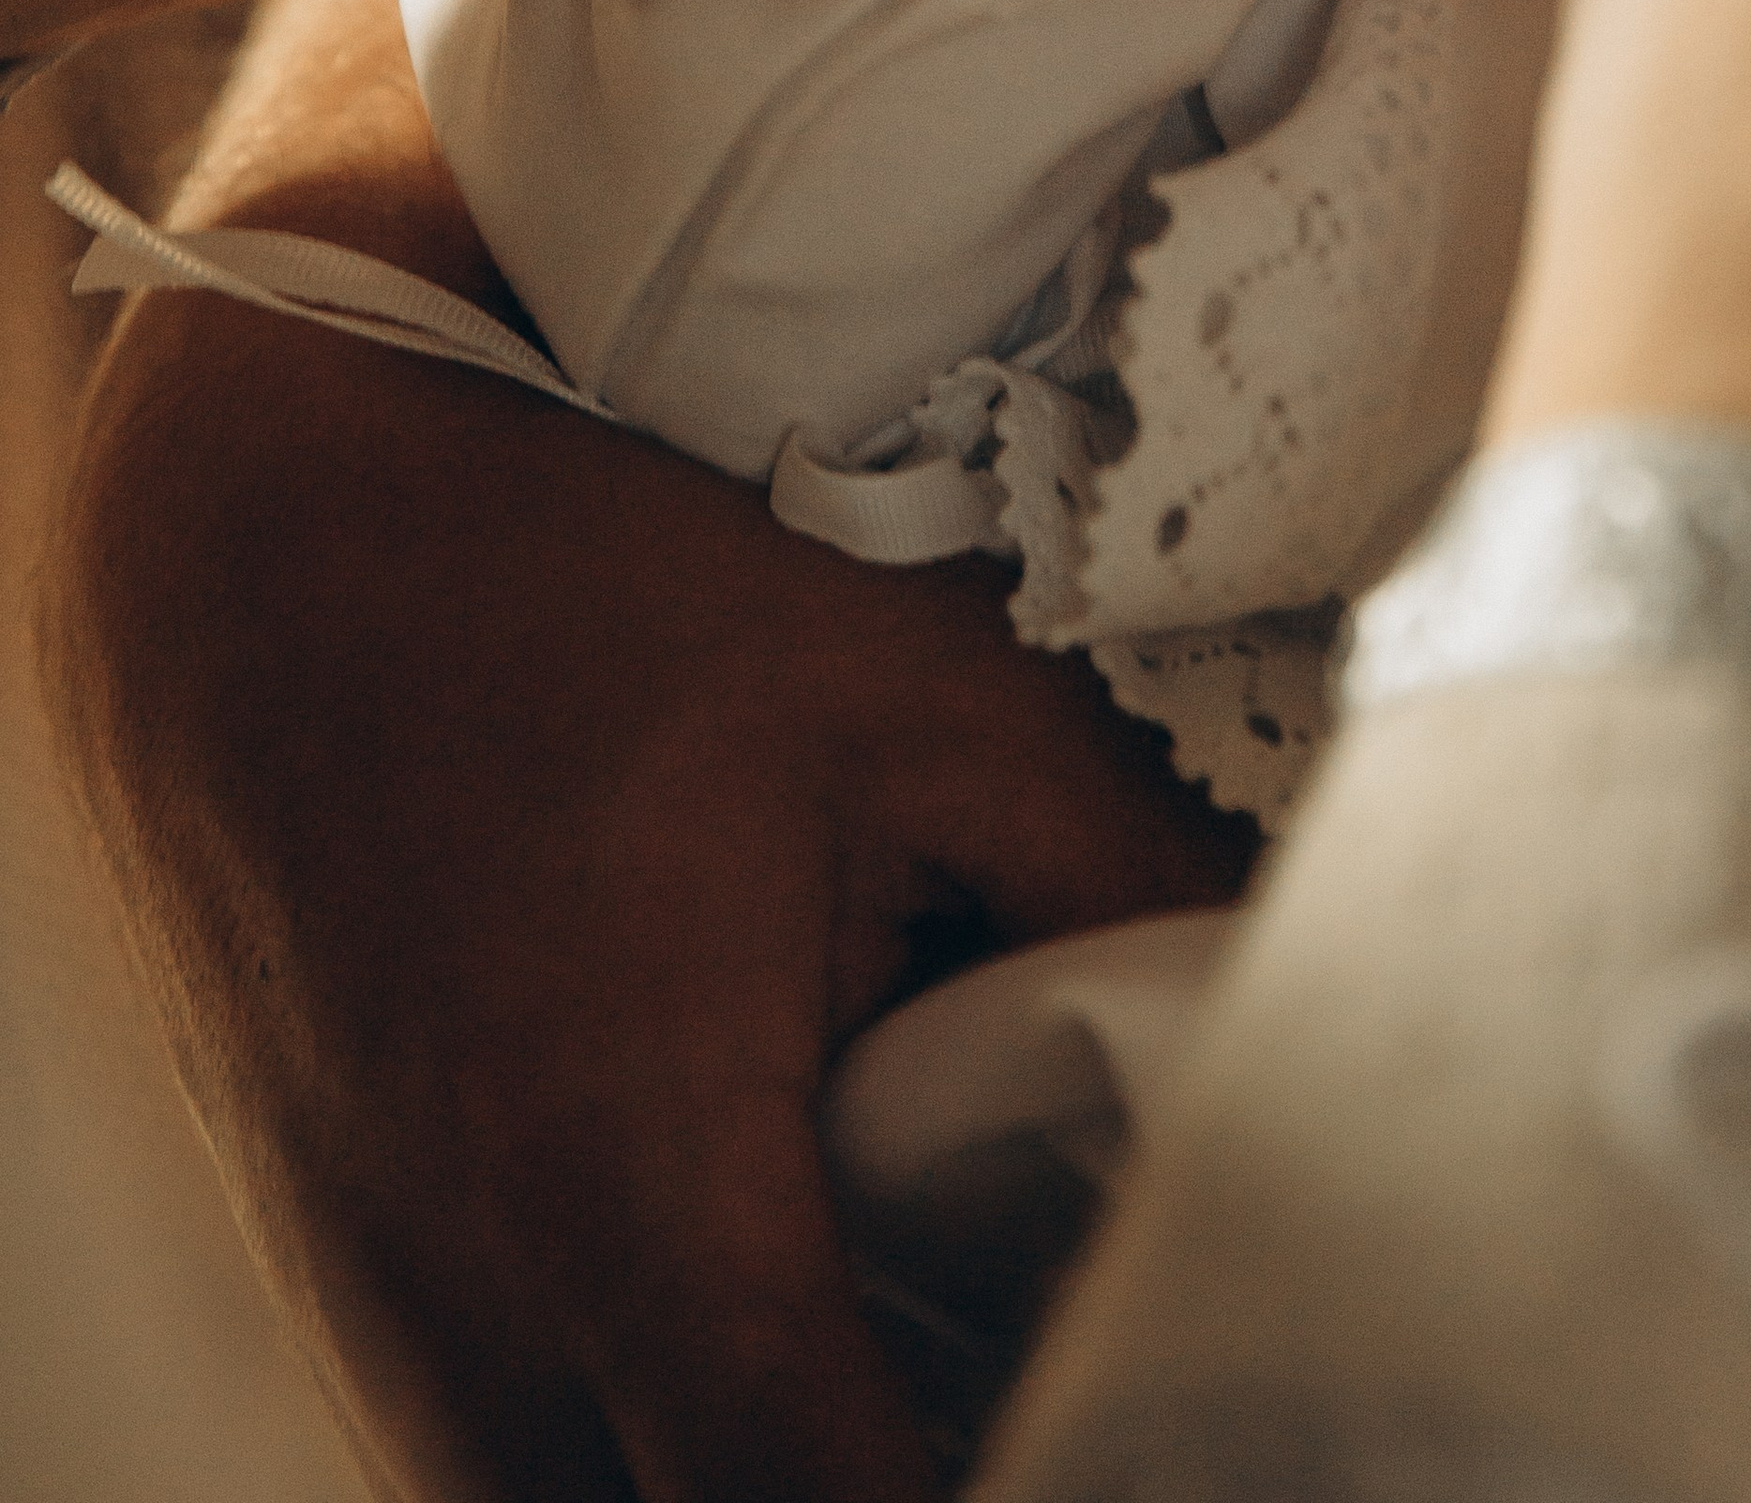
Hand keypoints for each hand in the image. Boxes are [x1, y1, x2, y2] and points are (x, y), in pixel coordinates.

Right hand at [43, 0, 1258, 1502]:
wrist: (258, 547)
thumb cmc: (586, 593)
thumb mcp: (916, 695)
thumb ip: (1121, 879)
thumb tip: (1288, 1027)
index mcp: (631, 1191)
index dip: (1022, 1488)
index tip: (1131, 1431)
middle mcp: (474, 1322)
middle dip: (904, 1475)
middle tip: (1061, 1375)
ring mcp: (386, 1334)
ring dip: (771, 1451)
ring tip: (938, 1324)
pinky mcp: (352, 1303)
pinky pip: (522, 1458)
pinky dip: (656, 1426)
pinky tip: (789, 1287)